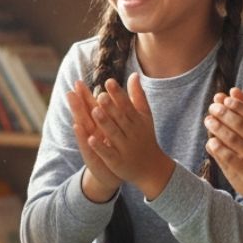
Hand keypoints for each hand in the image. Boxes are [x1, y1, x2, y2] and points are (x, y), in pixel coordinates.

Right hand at [66, 80, 122, 202]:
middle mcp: (92, 133)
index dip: (84, 95)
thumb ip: (110, 113)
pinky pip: (87, 144)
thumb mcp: (111, 130)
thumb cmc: (111, 149)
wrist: (112, 174)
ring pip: (83, 127)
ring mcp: (90, 144)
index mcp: (98, 125)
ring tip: (72, 103)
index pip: (90, 108)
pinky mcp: (92, 155)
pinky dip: (81, 135)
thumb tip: (108, 94)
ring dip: (77, 114)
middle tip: (69, 89)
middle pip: (84, 115)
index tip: (78, 82)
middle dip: (77, 103)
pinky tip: (77, 126)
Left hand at [87, 74, 173, 198]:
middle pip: (120, 118)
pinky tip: (89, 139)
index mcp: (137, 121)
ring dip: (104, 123)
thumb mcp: (144, 117)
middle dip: (111, 107)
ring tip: (94, 111)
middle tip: (100, 95)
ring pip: (113, 134)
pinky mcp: (117, 162)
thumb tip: (133, 74)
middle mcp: (132, 133)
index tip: (109, 81)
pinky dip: (100, 147)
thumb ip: (137, 96)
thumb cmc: (145, 137)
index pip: (127, 105)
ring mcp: (125, 148)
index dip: (118, 94)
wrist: (152, 168)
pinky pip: (108, 154)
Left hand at [204, 88, 242, 210]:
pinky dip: (220, 150)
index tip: (227, 99)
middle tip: (212, 106)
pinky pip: (231, 159)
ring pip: (233, 139)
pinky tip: (210, 142)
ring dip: (218, 128)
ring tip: (208, 120)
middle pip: (240, 124)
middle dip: (224, 113)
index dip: (238, 105)